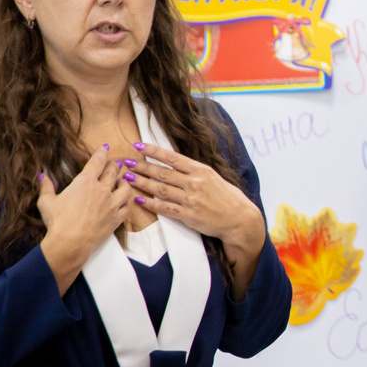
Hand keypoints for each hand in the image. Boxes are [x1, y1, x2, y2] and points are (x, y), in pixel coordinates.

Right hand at [38, 146, 133, 288]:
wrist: (71, 242)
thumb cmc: (57, 221)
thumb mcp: (46, 202)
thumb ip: (46, 187)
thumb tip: (42, 175)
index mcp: (85, 182)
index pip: (96, 162)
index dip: (101, 153)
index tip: (105, 147)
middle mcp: (102, 190)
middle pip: (112, 173)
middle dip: (114, 166)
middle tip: (115, 163)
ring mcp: (112, 204)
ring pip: (125, 188)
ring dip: (124, 182)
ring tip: (123, 180)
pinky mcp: (117, 218)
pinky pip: (127, 207)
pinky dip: (127, 202)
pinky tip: (125, 201)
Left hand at [125, 145, 266, 254]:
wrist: (240, 220)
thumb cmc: (229, 198)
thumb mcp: (214, 178)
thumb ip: (195, 172)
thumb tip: (176, 165)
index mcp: (201, 170)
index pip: (172, 158)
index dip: (153, 151)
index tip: (138, 146)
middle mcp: (195, 183)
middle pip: (162, 173)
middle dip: (142, 166)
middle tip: (127, 162)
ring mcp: (190, 200)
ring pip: (160, 189)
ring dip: (142, 183)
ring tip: (128, 177)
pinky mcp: (188, 215)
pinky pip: (165, 208)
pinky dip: (150, 204)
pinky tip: (139, 199)